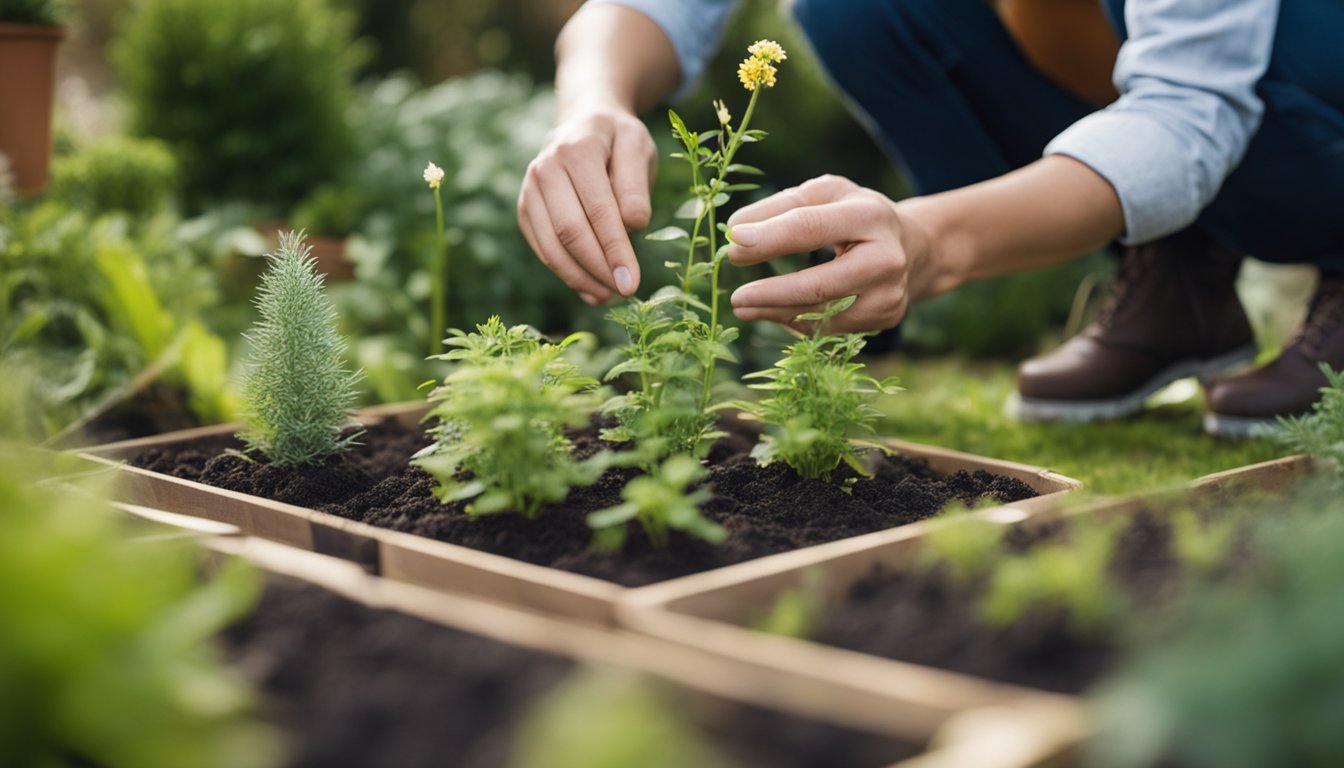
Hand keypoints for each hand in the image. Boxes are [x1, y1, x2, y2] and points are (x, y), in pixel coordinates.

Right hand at [518, 106, 656, 305]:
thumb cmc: (618, 141)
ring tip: (607, 296)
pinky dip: (565, 274)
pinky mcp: (525, 209)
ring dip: (580, 278)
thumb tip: (633, 224)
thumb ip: (636, 185)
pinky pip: (542, 249)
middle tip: (624, 292)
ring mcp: (530, 189)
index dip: (615, 250)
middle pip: (569, 231)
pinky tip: (589, 290)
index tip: (632, 282)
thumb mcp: (638, 148)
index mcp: (577, 150)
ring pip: (551, 246)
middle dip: (597, 269)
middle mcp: (545, 167)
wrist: (584, 124)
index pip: (598, 209)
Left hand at [727, 175, 927, 332]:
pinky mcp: (884, 319)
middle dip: (771, 294)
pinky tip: (778, 311)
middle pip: (819, 285)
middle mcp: (886, 258)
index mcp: (869, 215)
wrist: (910, 248)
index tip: (733, 248)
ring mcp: (889, 294)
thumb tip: (734, 230)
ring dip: (776, 313)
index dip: (768, 240)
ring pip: (821, 315)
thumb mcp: (823, 195)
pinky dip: (798, 321)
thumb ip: (778, 207)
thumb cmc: (854, 215)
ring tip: (745, 306)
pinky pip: (829, 328)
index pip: (810, 228)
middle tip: (736, 298)